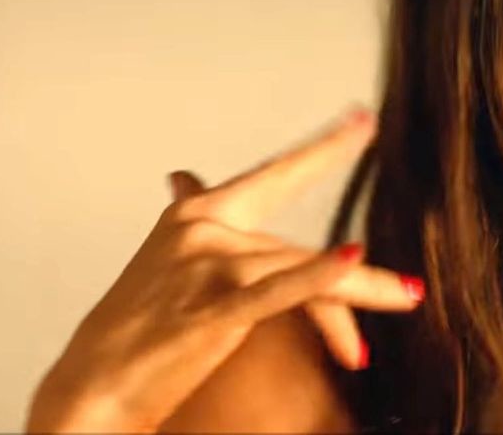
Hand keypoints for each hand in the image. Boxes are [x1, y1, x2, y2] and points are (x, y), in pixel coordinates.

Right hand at [25, 108, 424, 433]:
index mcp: (197, 214)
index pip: (273, 175)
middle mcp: (203, 229)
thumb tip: (183, 175)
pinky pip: (279, 291)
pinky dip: (322, 276)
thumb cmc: (134, 326)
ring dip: (361, 298)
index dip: (322, 149)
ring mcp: (207, 266)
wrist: (95, 384)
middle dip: (357, 273)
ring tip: (408, 299)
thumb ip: (191, 214)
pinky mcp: (214, 308)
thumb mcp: (166, 258)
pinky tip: (356, 259)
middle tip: (404, 268)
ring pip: (304, 273)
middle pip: (301, 247)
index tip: (362, 119)